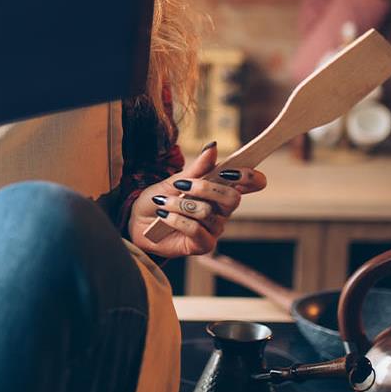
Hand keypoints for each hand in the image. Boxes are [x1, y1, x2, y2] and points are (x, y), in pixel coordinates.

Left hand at [129, 144, 268, 256]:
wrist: (137, 222)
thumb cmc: (160, 199)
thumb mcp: (175, 180)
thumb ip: (197, 168)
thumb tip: (212, 147)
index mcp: (221, 190)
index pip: (253, 184)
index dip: (250, 177)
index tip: (230, 171)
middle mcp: (223, 210)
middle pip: (232, 198)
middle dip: (206, 189)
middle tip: (182, 185)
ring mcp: (215, 229)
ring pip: (207, 212)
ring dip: (181, 204)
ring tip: (163, 203)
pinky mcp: (203, 245)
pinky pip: (196, 230)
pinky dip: (177, 219)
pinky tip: (164, 216)